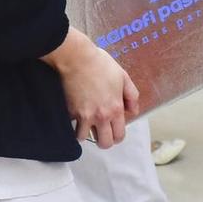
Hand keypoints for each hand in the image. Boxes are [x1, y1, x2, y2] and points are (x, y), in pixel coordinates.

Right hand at [43, 29, 140, 148]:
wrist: (76, 58)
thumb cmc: (100, 64)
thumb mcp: (123, 76)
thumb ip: (132, 95)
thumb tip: (133, 111)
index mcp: (115, 109)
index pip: (119, 135)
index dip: (117, 137)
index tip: (114, 133)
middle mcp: (100, 116)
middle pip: (104, 143)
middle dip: (103, 141)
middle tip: (100, 133)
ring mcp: (83, 115)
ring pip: (83, 138)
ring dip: (84, 133)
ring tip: (84, 125)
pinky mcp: (69, 111)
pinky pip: (70, 125)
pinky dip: (72, 123)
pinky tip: (74, 115)